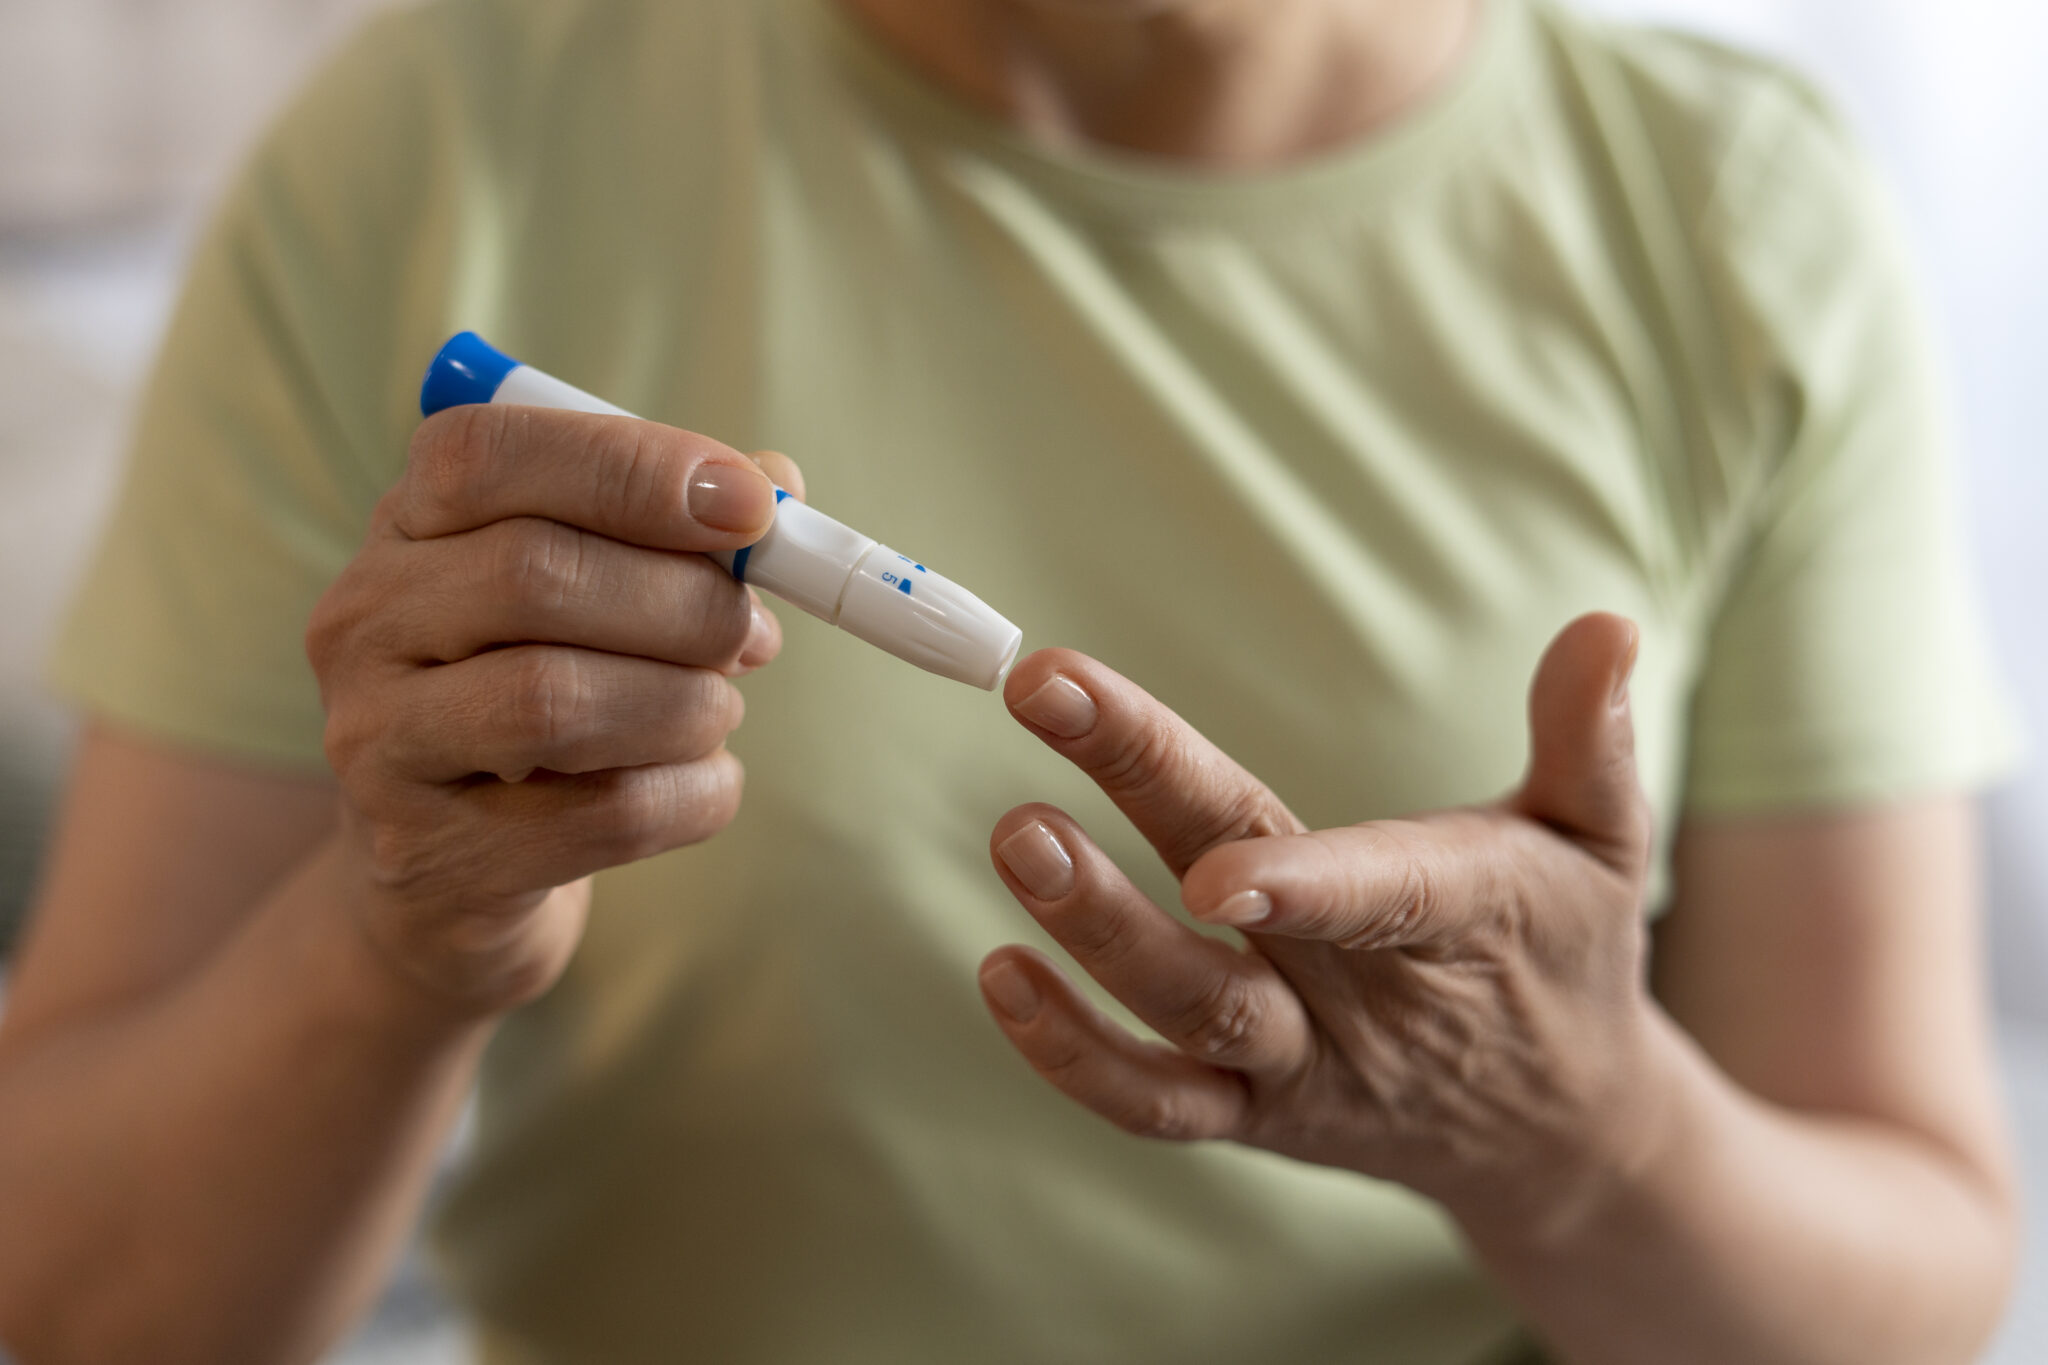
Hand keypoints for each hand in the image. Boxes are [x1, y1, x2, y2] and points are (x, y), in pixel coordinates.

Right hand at [306, 404, 802, 1014]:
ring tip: (716, 713)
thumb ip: (679, 523)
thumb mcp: (595, 591)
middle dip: (686, 602)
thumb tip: (776, 478)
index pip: (485, 454)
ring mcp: (377, 745)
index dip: (631, 468)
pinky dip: (694, 793)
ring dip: (688, 705)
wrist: (455, 874)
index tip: (753, 505)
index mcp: (407, 525)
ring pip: (557, 702)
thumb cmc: (547, 692)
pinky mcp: (427, 857)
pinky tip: (703, 781)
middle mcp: (363, 624)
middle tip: (754, 634)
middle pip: (533, 575)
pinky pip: (603, 814)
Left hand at [978, 613, 1673, 1238]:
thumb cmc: (1568, 953)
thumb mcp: (1606, 843)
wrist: (1561, 1136)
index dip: (1303, 889)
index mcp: (1458, 919)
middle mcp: (1368, 1006)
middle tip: (1040, 736)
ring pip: (1190, 1018)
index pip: (1379, 898)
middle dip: (1137, 835)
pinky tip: (1003, 974)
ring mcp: (1302, 1069)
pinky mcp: (1254, 1117)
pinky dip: (1076, 1055)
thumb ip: (1589, 737)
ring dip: (1094, 937)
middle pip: (1243, 931)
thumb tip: (1605, 623)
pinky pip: (1157, 1104)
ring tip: (1017, 840)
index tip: (1213, 868)